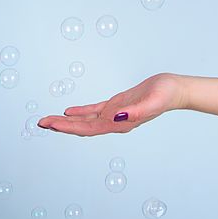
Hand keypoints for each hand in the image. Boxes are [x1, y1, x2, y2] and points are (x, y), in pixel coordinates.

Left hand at [37, 73, 185, 135]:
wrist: (175, 90)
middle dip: (61, 126)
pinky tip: (70, 111)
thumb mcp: (152, 102)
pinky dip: (81, 112)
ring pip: (86, 120)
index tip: (51, 124)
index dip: (68, 127)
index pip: (88, 128)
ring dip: (68, 121)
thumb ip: (135, 113)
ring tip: (50, 120)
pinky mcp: (118, 105)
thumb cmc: (166, 95)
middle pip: (82, 127)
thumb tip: (117, 118)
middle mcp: (115, 122)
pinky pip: (95, 110)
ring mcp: (115, 114)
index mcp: (120, 124)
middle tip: (41, 122)